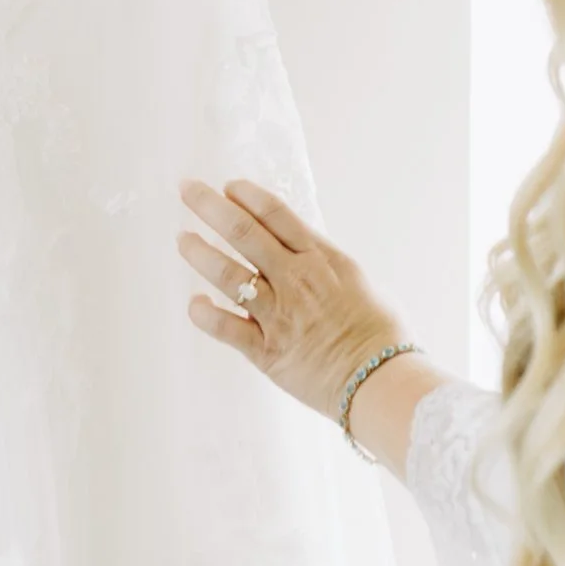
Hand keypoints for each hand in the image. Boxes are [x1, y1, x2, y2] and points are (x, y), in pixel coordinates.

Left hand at [176, 178, 413, 429]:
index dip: (248, 196)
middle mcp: (295, 279)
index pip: (276, 215)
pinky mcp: (266, 350)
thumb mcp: (357, 281)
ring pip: (227, 274)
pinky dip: (204, 314)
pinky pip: (224, 327)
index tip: (228, 186)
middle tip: (187, 189)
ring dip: (200, 253)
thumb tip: (306, 250)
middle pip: (243, 233)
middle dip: (210, 207)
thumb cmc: (380, 333)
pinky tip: (193, 302)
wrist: (381, 379)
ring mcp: (278, 314)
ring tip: (183, 239)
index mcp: (322, 259)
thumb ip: (325, 263)